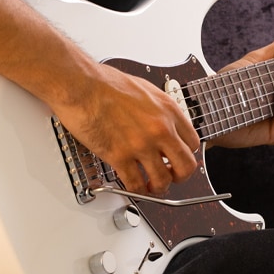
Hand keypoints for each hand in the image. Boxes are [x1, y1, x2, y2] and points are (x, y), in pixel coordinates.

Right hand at [52, 64, 199, 195]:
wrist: (80, 84)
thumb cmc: (104, 82)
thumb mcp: (145, 90)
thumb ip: (157, 110)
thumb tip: (160, 122)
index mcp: (168, 110)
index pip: (193, 142)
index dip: (186, 154)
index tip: (178, 158)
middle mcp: (159, 129)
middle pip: (186, 166)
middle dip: (180, 176)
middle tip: (171, 177)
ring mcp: (141, 144)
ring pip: (162, 180)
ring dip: (158, 188)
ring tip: (151, 186)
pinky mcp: (119, 156)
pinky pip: (135, 184)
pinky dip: (136, 190)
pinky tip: (133, 187)